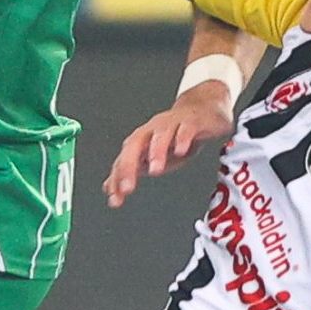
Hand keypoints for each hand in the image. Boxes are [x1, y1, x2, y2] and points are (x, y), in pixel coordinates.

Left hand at [102, 80, 235, 206]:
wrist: (200, 110)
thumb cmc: (174, 136)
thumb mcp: (152, 157)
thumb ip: (131, 170)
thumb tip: (110, 188)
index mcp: (140, 141)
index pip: (123, 160)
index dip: (117, 180)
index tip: (116, 199)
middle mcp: (152, 131)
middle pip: (135, 144)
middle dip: (128, 166)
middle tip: (128, 188)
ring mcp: (171, 125)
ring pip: (160, 135)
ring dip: (156, 152)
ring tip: (155, 170)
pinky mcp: (192, 122)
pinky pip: (186, 128)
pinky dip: (182, 139)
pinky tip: (181, 151)